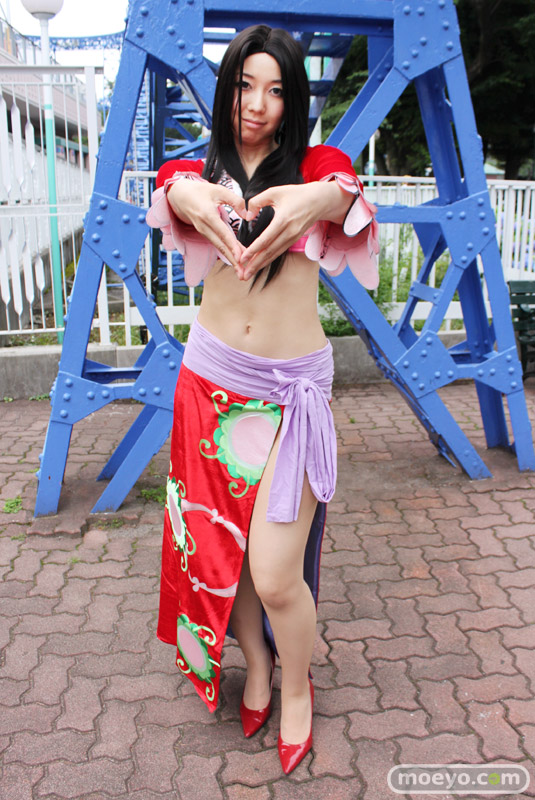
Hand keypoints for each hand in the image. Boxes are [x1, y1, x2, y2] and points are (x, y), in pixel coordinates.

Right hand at [166, 179, 247, 268]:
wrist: (180, 196)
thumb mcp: (219, 190)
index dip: (232, 245)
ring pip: (219, 248)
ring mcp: (203, 232)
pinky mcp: (205, 234)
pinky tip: (237, 261)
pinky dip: (228, 254)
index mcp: (207, 214)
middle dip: (233, 261)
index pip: (222, 233)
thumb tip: (247, 215)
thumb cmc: (201, 191)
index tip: (240, 257)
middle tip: (244, 274)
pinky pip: (218, 245)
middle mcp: (204, 226)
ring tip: (242, 272)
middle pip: (221, 246)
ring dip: (231, 261)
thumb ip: (235, 201)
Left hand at [238, 181, 352, 279]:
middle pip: (269, 251)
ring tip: (249, 274)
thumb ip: (257, 201)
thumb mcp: (275, 191)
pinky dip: (268, 259)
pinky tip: (260, 264)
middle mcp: (289, 231)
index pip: (266, 238)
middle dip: (255, 264)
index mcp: (283, 219)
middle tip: (243, 275)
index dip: (253, 250)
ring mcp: (293, 237)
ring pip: (274, 254)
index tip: (243, 258)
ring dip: (261, 265)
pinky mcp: (294, 239)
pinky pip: (279, 251)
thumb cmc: (296, 194)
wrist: (319, 201)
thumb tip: (247, 217)